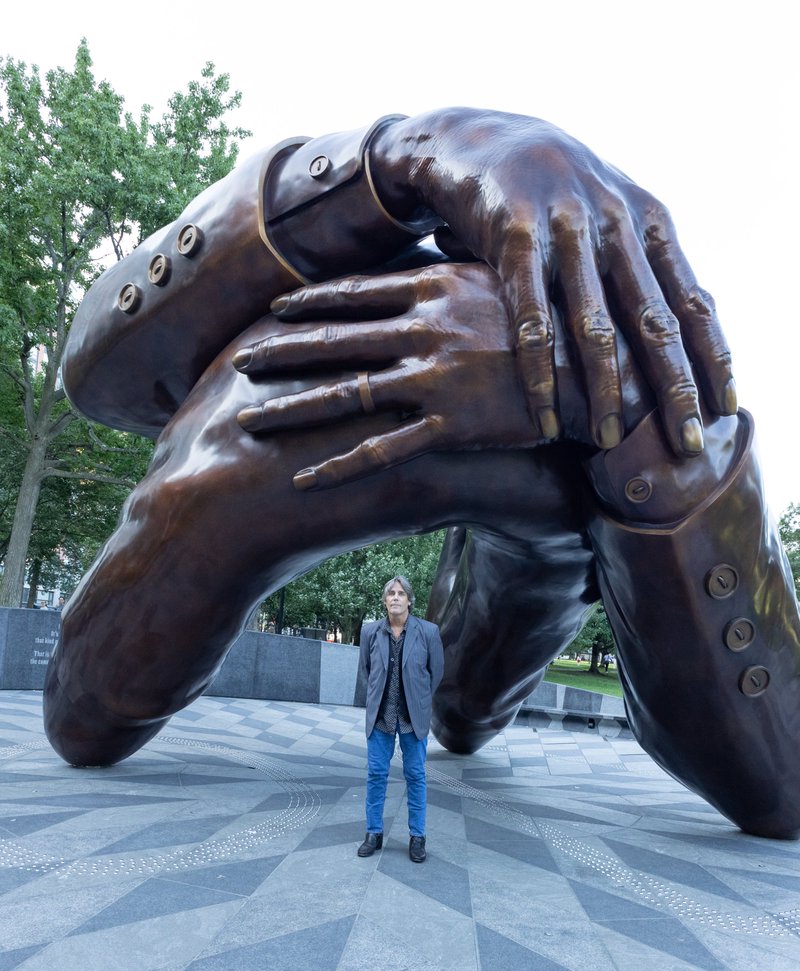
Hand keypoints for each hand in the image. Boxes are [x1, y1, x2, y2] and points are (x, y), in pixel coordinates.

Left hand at [235, 264, 537, 488]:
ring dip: (291, 408)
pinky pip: (382, 451)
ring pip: (344, 394)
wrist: (607, 364)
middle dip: (280, 352)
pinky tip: (303, 480)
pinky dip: (338, 467)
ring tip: (246, 420)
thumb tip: (440, 245)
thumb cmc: (562, 316)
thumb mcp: (509, 274)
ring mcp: (435, 378)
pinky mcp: (451, 425)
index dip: (310, 302)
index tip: (275, 308)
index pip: (356, 292)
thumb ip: (463, 265)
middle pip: (334, 341)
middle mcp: (425, 328)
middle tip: (239, 362)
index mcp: (437, 286)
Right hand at [369, 108, 734, 455]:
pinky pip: (532, 320)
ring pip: (595, 327)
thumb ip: (642, 266)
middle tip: (688, 444)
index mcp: (648, 223)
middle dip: (675, 388)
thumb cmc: (550, 192)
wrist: (475, 137)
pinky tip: (547, 416)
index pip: (692, 301)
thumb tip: (684, 336)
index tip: (727, 409)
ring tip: (611, 441)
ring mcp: (565, 230)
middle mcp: (615, 224)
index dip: (713, 357)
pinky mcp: (513, 238)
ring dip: (607, 391)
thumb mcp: (607, 214)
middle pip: (654, 322)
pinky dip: (540, 374)